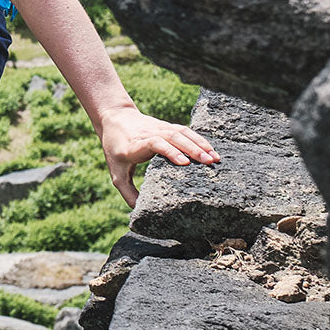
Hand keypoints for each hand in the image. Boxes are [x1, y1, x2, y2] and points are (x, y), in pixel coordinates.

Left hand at [99, 105, 219, 207]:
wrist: (114, 117)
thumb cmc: (115, 148)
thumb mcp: (116, 171)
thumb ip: (127, 192)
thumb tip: (140, 212)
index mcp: (135, 146)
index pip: (154, 143)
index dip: (169, 151)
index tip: (184, 163)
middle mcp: (148, 134)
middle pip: (172, 137)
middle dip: (192, 150)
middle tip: (209, 163)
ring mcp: (158, 127)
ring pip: (180, 132)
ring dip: (199, 144)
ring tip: (215, 158)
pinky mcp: (166, 125)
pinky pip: (184, 130)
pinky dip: (198, 139)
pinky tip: (210, 150)